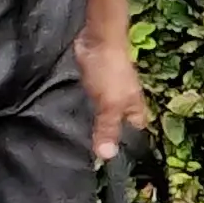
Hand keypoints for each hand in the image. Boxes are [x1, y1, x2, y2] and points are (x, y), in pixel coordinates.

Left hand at [76, 29, 149, 161]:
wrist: (97, 39)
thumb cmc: (110, 71)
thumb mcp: (109, 104)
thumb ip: (107, 128)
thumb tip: (106, 156)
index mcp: (134, 107)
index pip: (136, 132)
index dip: (128, 146)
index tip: (112, 163)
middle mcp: (124, 101)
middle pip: (119, 124)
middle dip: (107, 136)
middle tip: (88, 157)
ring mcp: (108, 92)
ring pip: (102, 113)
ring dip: (92, 124)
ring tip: (74, 144)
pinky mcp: (92, 83)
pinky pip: (88, 102)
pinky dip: (81, 109)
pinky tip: (67, 120)